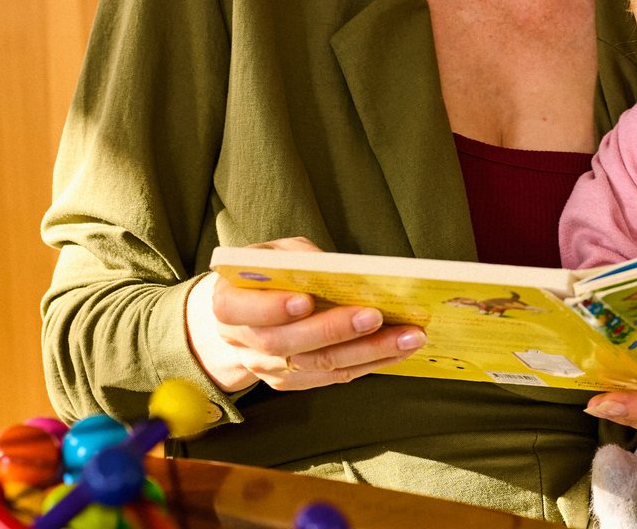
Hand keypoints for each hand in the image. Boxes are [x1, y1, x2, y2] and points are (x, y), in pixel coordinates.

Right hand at [183, 237, 425, 391]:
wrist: (242, 316)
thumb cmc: (262, 275)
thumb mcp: (270, 253)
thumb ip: (296, 258)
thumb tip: (340, 270)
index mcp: (227, 304)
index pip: (241, 310)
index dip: (272, 308)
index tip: (305, 300)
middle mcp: (243, 342)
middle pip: (287, 344)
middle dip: (334, 330)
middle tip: (376, 316)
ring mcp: (268, 369)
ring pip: (318, 366)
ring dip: (367, 352)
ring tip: (408, 336)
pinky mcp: (293, 382)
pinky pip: (333, 377)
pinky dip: (369, 363)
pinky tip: (400, 348)